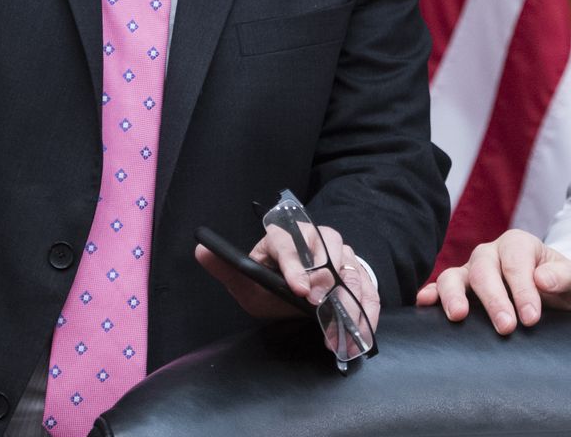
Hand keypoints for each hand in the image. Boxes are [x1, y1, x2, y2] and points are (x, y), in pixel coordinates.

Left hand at [193, 220, 381, 332]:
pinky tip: (361, 334)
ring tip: (342, 327)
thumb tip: (201, 249)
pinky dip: (367, 310)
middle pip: (327, 246)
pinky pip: (369, 288)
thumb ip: (228, 270)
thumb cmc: (272, 287)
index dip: (295, 264)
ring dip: (348, 298)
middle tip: (322, 306)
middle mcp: (315, 238)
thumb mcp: (248, 283)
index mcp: (283, 237)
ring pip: (351, 266)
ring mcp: (341, 254)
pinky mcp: (359, 273)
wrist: (301, 294)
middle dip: (326, 278)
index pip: (289, 241)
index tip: (299, 290)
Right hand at [416, 228, 570, 333]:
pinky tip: (424, 304)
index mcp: (519, 244)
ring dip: (453, 295)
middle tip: (506, 327)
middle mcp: (490, 253)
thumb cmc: (564, 285)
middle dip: (494, 299)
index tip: (532, 318)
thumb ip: (568, 275)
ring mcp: (471, 271)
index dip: (522, 290)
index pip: (515, 264)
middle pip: (484, 270)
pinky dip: (431, 294)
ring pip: (454, 275)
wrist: (555, 299)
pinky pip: (439, 288)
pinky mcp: (460, 290)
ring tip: (459, 316)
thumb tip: (543, 279)